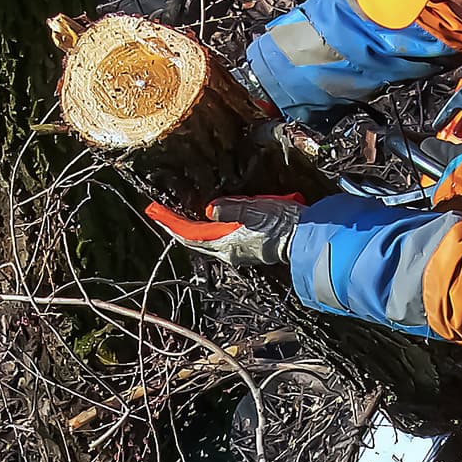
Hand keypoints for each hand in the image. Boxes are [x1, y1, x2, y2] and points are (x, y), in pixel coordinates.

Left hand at [143, 195, 303, 271]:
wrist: (305, 239)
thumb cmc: (282, 225)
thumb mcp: (254, 210)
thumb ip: (230, 209)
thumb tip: (209, 209)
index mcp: (226, 244)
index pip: (190, 234)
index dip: (171, 222)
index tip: (155, 211)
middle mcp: (229, 251)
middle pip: (195, 239)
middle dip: (178, 226)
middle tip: (164, 214)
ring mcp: (239, 251)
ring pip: (207, 240)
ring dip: (193, 229)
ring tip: (180, 217)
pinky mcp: (248, 247)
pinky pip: (220, 239)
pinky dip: (209, 230)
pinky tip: (211, 222)